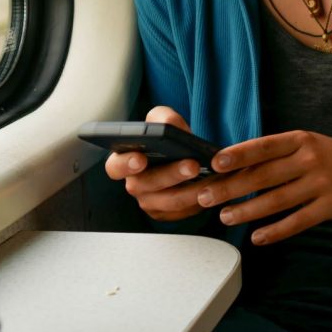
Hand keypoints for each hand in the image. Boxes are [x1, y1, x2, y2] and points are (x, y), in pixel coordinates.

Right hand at [104, 106, 219, 221]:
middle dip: (172, 174)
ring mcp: (150, 202)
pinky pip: (184, 211)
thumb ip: (164, 118)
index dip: (126, 164)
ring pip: (170, 201)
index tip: (141, 159)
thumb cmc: (168, 138)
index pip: (116, 166)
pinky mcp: (167, 214)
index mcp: (125, 161)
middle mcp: (135, 184)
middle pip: (148, 184)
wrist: (185, 155)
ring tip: (212, 177)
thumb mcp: (164, 121)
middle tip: (193, 165)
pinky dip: (201, 200)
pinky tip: (216, 187)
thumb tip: (170, 125)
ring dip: (192, 190)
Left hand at [195, 130, 331, 244]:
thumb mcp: (307, 144)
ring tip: (225, 217)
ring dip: (247, 211)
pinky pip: (297, 221)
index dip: (238, 155)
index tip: (214, 164)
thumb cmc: (331, 156)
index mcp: (300, 140)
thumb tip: (234, 166)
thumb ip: (277, 154)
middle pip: (264, 176)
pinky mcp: (330, 206)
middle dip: (231, 188)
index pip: (264, 147)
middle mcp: (309, 159)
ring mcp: (321, 183)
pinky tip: (257, 238)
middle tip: (205, 197)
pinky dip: (276, 231)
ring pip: (276, 200)